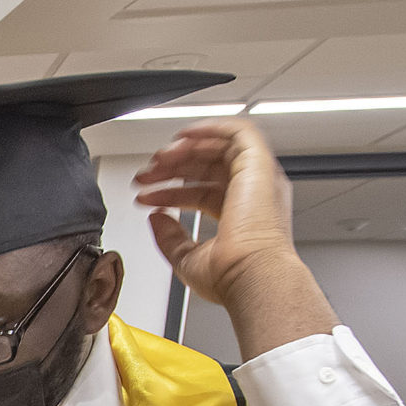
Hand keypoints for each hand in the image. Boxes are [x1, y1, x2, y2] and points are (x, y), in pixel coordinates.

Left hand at [134, 118, 299, 307]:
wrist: (251, 275)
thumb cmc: (230, 276)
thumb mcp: (187, 257)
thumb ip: (170, 237)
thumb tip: (156, 219)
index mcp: (241, 215)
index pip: (201, 192)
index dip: (170, 192)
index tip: (145, 197)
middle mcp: (253, 194)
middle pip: (208, 167)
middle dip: (172, 168)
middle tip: (145, 176)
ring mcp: (258, 178)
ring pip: (219, 147)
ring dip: (185, 150)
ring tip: (158, 160)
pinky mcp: (259, 164)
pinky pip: (238, 131)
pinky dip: (209, 129)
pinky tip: (182, 138)